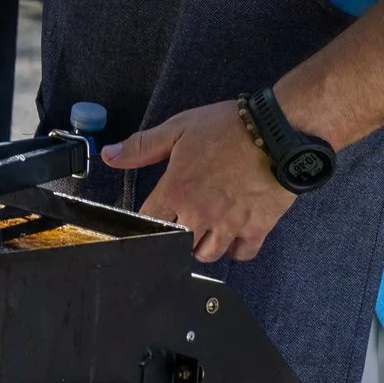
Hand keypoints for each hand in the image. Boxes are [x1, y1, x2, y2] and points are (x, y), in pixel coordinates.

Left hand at [106, 100, 295, 262]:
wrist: (274, 131)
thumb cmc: (226, 127)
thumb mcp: (178, 129)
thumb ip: (141, 146)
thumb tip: (109, 156)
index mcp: (176, 190)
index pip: (149, 221)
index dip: (146, 221)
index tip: (153, 216)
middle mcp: (200, 214)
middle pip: (177, 244)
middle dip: (175, 236)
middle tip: (180, 222)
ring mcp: (229, 224)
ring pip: (207, 254)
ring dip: (202, 246)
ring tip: (203, 231)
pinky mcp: (256, 228)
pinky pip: (241, 254)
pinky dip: (235, 250)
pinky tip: (231, 237)